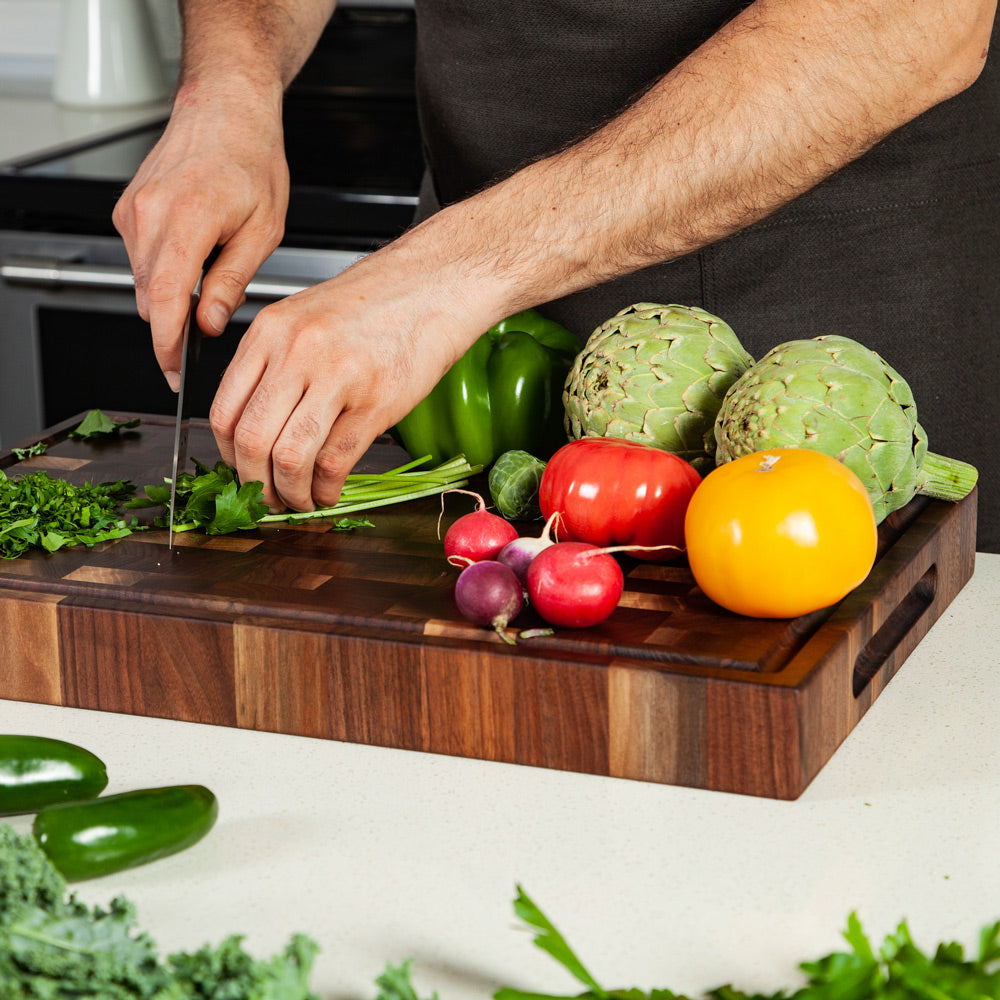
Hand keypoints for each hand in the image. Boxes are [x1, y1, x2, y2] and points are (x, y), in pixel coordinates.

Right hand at [112, 84, 288, 388]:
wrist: (226, 109)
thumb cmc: (252, 160)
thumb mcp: (262, 231)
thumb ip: (230, 282)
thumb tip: (208, 323)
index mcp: (187, 218)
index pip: (163, 300)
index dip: (167, 345)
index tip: (174, 372)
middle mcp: (150, 213)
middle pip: (148, 296)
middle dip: (171, 327)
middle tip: (200, 346)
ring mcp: (133, 209)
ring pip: (142, 280)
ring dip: (168, 298)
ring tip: (206, 289)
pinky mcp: (128, 208)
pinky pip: (140, 258)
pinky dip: (163, 272)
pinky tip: (192, 260)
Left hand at [209, 237, 493, 510]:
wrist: (433, 285)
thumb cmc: (376, 304)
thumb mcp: (306, 318)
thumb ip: (275, 364)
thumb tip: (256, 428)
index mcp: (270, 332)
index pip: (224, 411)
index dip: (228, 457)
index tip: (243, 471)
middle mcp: (296, 352)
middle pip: (251, 441)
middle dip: (255, 484)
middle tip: (268, 499)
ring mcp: (337, 377)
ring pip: (290, 457)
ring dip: (291, 494)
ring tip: (301, 501)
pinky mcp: (376, 401)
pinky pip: (335, 460)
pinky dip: (327, 488)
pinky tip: (330, 490)